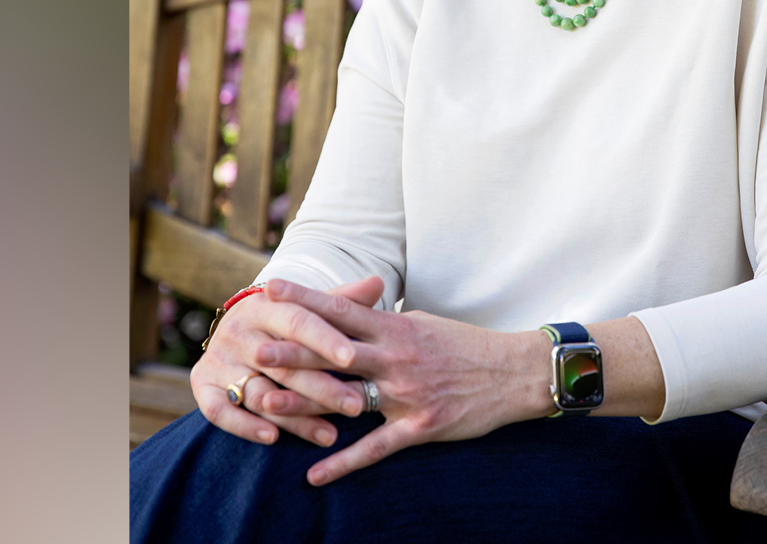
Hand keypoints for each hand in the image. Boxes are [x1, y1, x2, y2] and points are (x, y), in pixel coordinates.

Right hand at [189, 275, 384, 447]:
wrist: (238, 332)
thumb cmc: (288, 323)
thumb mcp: (310, 309)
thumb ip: (341, 302)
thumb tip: (379, 282)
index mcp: (266, 305)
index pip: (298, 320)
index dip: (325, 338)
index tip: (354, 358)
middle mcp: (238, 330)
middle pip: (283, 363)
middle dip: (322, 387)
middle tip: (357, 406)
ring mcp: (219, 358)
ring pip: (258, 392)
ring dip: (294, 416)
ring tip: (329, 435)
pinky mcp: (203, 385)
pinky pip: (219, 411)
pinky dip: (245, 425)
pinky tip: (273, 438)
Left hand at [253, 278, 550, 485]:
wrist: (513, 373)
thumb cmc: (465, 346)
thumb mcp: (423, 323)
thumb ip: (385, 321)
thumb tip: (354, 312)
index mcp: (395, 327)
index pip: (341, 310)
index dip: (304, 300)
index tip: (270, 291)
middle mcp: (396, 356)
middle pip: (335, 351)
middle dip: (292, 349)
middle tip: (253, 347)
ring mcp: (406, 393)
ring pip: (347, 397)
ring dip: (304, 401)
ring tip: (266, 403)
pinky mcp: (420, 426)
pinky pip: (374, 447)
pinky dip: (342, 462)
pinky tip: (313, 474)